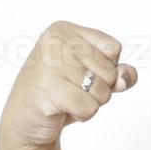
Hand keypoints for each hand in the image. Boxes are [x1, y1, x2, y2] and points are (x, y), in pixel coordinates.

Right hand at [0, 20, 137, 149]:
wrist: (25, 119)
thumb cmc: (60, 93)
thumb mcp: (92, 77)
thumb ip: (117, 72)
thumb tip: (124, 77)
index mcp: (65, 30)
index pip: (113, 48)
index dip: (106, 68)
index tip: (81, 72)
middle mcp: (56, 40)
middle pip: (110, 71)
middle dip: (99, 89)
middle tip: (72, 89)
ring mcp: (50, 63)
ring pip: (102, 91)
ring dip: (91, 103)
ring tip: (66, 98)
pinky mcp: (48, 88)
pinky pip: (89, 107)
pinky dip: (82, 115)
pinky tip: (62, 109)